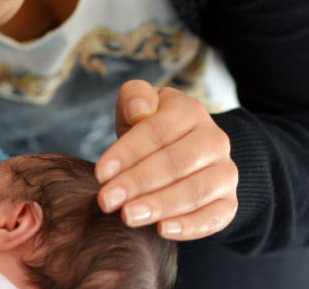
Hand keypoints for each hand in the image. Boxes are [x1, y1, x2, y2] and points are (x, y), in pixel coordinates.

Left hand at [94, 80, 237, 240]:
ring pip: (195, 191)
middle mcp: (214, 140)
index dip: (127, 153)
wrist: (181, 150)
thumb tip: (139, 111)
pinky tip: (162, 230)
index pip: (157, 131)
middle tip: (106, 200)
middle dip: (137, 183)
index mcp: (189, 111)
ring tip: (128, 217)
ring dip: (159, 206)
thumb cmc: (150, 129)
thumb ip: (134, 96)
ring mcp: (225, 172)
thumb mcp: (138, 105)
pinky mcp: (227, 201)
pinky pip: (214, 217)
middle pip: (175, 163)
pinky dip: (190, 226)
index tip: (100, 174)